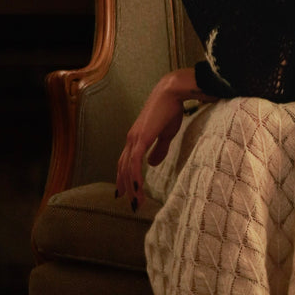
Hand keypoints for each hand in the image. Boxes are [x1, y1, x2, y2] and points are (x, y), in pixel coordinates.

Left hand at [115, 68, 202, 210]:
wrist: (172, 92)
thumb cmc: (170, 110)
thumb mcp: (166, 134)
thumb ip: (159, 149)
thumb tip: (151, 164)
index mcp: (136, 138)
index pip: (126, 162)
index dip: (124, 177)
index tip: (127, 192)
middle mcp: (131, 139)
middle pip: (123, 167)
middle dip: (125, 186)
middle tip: (130, 202)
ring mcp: (134, 139)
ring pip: (127, 168)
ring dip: (131, 186)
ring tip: (136, 201)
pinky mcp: (140, 139)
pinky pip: (134, 163)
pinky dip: (134, 177)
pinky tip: (138, 188)